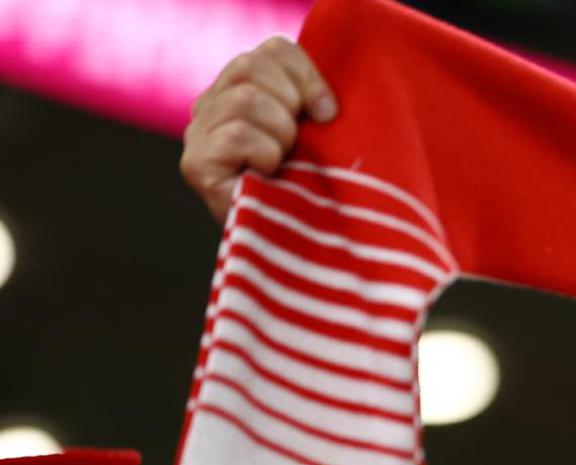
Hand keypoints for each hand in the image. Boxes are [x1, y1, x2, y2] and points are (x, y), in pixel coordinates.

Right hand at [181, 36, 335, 223]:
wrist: (302, 253)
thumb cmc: (318, 194)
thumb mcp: (322, 140)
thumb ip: (314, 104)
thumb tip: (326, 106)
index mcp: (245, 88)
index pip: (274, 49)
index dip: (308, 77)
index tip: (329, 114)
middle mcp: (214, 105)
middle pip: (252, 65)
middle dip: (290, 107)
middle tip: (298, 145)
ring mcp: (198, 134)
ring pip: (244, 99)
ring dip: (279, 134)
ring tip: (283, 163)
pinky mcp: (195, 165)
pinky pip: (236, 136)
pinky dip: (264, 155)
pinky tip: (268, 176)